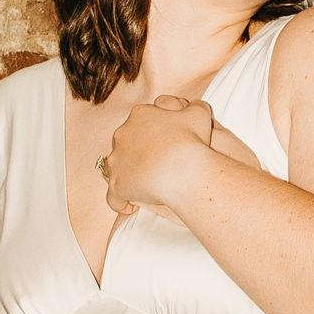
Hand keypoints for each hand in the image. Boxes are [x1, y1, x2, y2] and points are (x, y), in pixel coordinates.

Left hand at [102, 95, 263, 214]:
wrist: (180, 167)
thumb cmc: (191, 140)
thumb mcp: (199, 114)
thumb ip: (195, 107)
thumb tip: (194, 107)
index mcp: (140, 116)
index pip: (142, 122)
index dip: (153, 133)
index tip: (165, 143)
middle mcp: (122, 135)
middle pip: (126, 143)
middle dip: (138, 152)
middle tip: (156, 164)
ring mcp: (117, 160)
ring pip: (117, 167)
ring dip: (128, 175)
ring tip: (144, 186)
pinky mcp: (117, 184)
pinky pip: (114, 196)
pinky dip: (120, 201)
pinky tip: (131, 206)